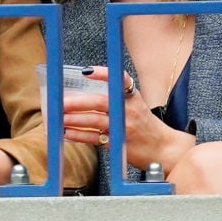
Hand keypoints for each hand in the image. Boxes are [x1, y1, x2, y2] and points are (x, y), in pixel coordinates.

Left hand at [61, 66, 193, 171]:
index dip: (103, 74)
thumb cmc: (145, 126)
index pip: (120, 79)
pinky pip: (95, 138)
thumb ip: (116, 99)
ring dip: (74, 119)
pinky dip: (79, 136)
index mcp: (133, 97)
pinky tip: (66, 133)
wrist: (163, 149)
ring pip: (94, 121)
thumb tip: (84, 95)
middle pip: (100, 102)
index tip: (85, 71)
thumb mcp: (136, 106)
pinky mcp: (119, 144)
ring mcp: (124, 128)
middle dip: (78, 102)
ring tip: (58, 118)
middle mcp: (129, 110)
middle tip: (60, 102)